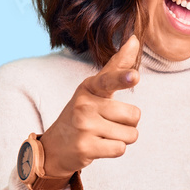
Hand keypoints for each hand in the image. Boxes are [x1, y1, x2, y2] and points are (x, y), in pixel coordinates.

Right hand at [39, 34, 142, 177]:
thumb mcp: (95, 88)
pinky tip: (99, 146)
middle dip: (127, 123)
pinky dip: (114, 150)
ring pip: (130, 135)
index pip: (109, 80)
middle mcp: (85, 104)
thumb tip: (135, 39)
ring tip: (102, 134)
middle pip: (134, 115)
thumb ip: (117, 66)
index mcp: (90, 87)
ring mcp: (83, 127)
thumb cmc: (83, 112)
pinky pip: (120, 149)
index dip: (123, 78)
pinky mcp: (85, 148)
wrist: (55, 146)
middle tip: (106, 123)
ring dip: (122, 138)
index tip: (134, 76)